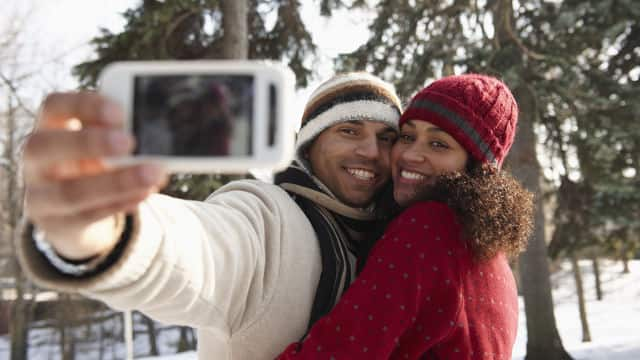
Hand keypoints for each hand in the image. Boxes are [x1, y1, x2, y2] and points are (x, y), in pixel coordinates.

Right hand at [24, 92, 167, 259]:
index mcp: (48, 128)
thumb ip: (117, 135)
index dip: (83, 106)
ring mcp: (40, 196)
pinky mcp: (58, 225)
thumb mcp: (101, 145)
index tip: (119, 111)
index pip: (53, 106)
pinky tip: (144, 193)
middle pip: (45, 146)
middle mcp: (35, 161)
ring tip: (152, 174)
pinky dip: (120, 204)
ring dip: (116, 182)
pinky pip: (88, 216)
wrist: (76, 213)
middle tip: (129, 141)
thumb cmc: (94, 164)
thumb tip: (155, 135)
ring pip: (70, 191)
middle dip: (88, 143)